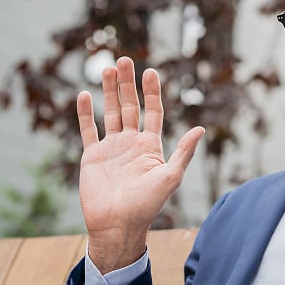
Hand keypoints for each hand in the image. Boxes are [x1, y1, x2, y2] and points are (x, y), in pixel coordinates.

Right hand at [76, 57, 204, 273]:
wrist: (118, 225)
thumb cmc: (147, 205)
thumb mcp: (170, 177)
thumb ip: (183, 152)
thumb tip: (200, 129)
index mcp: (150, 146)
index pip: (152, 111)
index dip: (151, 92)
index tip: (150, 71)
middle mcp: (131, 143)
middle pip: (130, 106)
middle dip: (127, 83)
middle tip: (123, 59)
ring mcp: (111, 148)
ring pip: (110, 113)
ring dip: (108, 91)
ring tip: (106, 68)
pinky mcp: (92, 156)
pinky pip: (88, 130)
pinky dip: (85, 113)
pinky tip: (84, 94)